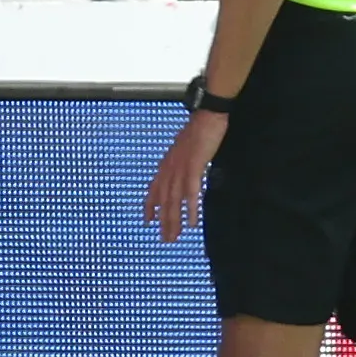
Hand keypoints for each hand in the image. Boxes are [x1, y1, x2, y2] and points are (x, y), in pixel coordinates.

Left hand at [144, 110, 226, 242]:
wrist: (207, 116)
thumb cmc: (199, 131)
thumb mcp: (184, 149)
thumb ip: (180, 163)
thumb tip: (182, 173)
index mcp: (166, 164)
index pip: (154, 189)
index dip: (150, 206)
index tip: (148, 221)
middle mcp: (169, 169)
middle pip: (164, 200)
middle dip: (164, 221)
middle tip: (166, 239)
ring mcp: (180, 169)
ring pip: (174, 200)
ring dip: (174, 220)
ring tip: (175, 236)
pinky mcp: (194, 168)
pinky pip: (191, 193)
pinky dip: (191, 209)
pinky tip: (193, 222)